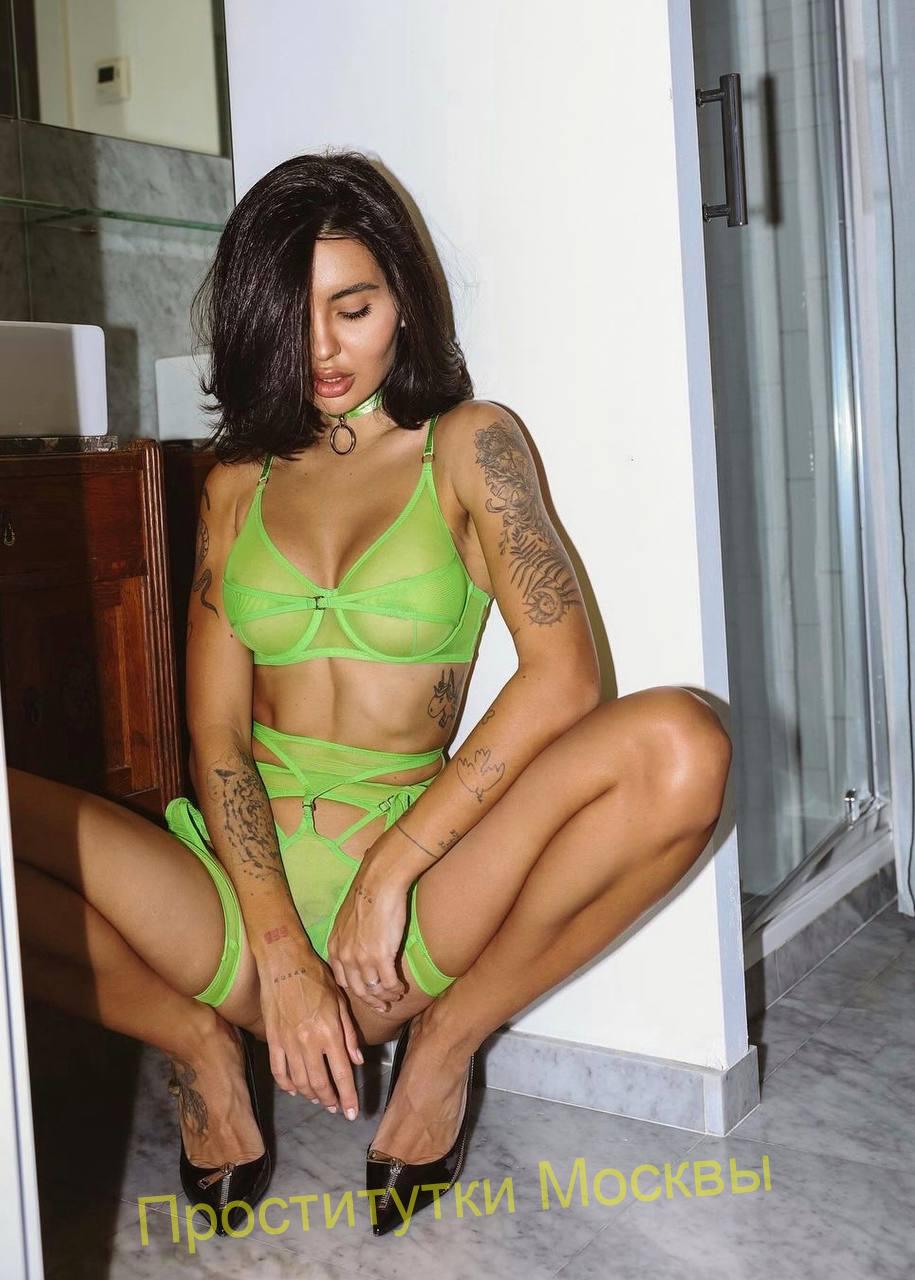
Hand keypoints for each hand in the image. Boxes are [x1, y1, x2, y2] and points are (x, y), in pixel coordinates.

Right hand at [257, 939, 362, 1117]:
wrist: (283, 963)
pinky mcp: (273, 1040)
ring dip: (312, 1095)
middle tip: (337, 1109)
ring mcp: (288, 1043)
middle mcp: (309, 1042)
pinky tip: (295, 1090)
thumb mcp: (340, 1001)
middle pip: (320, 1083)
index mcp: (330, 1032)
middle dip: (331, 1100)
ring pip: (300, 1082)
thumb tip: (358, 1061)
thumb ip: (349, 1034)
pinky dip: (287, 1085)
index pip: (341, 1073)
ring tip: (321, 1101)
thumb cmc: (316, 977)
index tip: (352, 1113)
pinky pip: (279, 1071)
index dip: (348, 1096)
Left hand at [326, 856, 408, 1010]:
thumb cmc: (366, 894)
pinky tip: (402, 987)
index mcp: (335, 947)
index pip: (342, 980)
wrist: (378, 883)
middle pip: (357, 989)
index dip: (355, 990)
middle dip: (370, 1001)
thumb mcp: (347, 919)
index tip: (366, 994)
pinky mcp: (381, 957)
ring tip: (395, 996)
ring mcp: (362, 959)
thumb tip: (358, 942)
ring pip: (374, 989)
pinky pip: (389, 983)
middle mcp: (345, 956)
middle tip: (382, 1006)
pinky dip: (396, 988)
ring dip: (385, 996)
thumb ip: (349, 936)